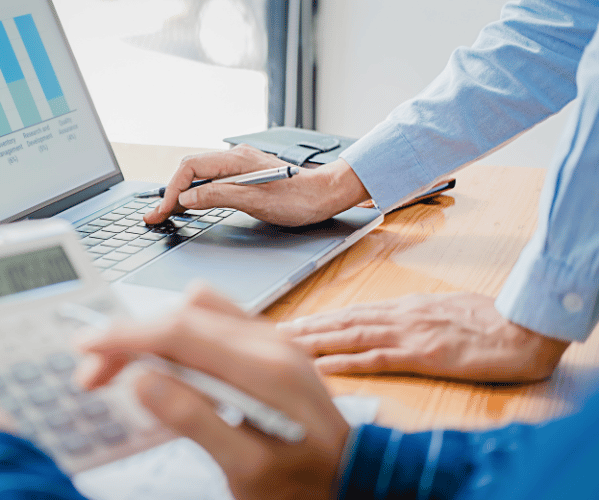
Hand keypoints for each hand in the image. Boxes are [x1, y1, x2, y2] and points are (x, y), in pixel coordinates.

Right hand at [78, 287, 349, 499]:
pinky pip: (210, 321)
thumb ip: (195, 421)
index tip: (86, 346)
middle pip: (181, 316)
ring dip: (150, 333)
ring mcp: (270, 337)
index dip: (126, 335)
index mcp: (266, 368)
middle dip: (128, 338)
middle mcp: (270, 340)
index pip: (181, 331)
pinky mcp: (266, 344)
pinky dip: (175, 336)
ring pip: (193, 311)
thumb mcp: (247, 469)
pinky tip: (163, 365)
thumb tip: (141, 379)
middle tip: (93, 375)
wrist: (350, 479)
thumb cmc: (302, 484)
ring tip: (122, 369)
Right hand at [143, 144, 369, 225]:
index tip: (163, 211)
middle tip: (155, 216)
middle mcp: (234, 159)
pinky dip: (195, 194)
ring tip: (165, 212)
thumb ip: (219, 196)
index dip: (172, 190)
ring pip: (199, 177)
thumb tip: (187, 198)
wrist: (326, 195)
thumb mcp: (256, 201)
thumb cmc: (299, 199)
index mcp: (236, 160)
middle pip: (190, 171)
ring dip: (180, 194)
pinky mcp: (243, 177)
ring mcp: (239, 167)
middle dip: (169, 192)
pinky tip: (189, 206)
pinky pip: (211, 182)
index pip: (190, 169)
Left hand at [280, 292, 570, 382]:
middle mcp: (398, 317)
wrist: (524, 328)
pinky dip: (347, 362)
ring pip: (349, 336)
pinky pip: (377, 358)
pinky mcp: (422, 354)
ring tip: (284, 345)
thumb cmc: (489, 322)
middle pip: (340, 322)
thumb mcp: (442, 313)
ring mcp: (408, 334)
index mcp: (403, 308)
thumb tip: (390, 322)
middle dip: (303, 328)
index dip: (317, 320)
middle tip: (269, 333)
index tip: (289, 324)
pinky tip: (324, 366)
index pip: (349, 313)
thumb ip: (413, 319)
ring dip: (313, 341)